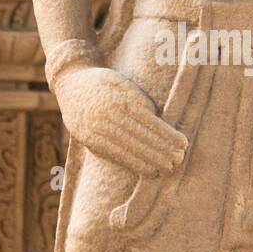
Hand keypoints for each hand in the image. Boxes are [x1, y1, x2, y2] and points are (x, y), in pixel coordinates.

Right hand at [55, 65, 187, 176]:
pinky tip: (148, 170)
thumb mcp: (120, 81)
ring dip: (150, 161)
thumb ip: (138, 97)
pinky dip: (133, 165)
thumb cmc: (102, 81)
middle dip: (161, 151)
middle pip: (138, 138)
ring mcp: (94, 131)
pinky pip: (114, 156)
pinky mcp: (88, 141)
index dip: (166, 134)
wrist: (69, 83)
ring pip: (127, 150)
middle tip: (180, 159)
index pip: (147, 122)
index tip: (183, 143)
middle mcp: (104, 118)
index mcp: (115, 100)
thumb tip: (155, 116)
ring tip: (168, 168)